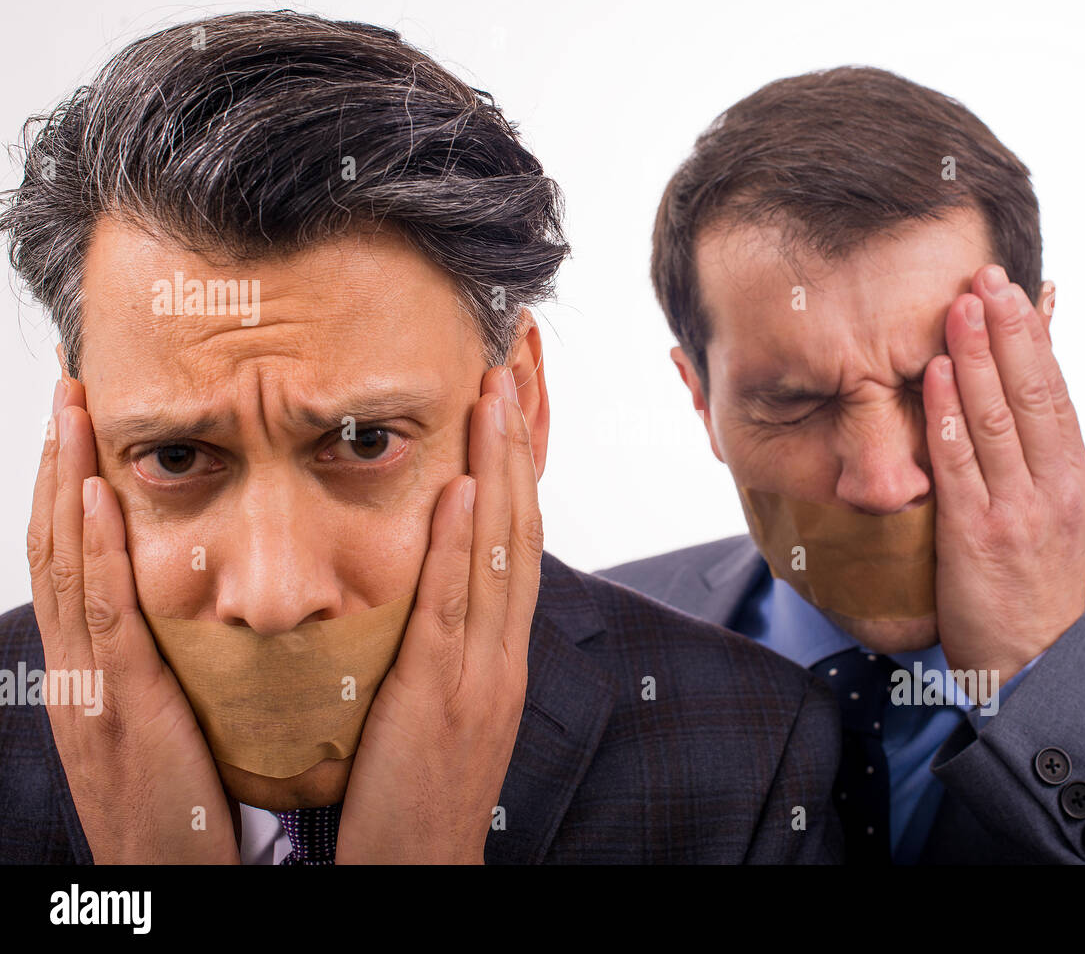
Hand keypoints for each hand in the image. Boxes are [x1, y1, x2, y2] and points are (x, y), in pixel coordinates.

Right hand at [27, 377, 238, 862]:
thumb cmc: (181, 810)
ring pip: (69, 566)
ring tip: (73, 414)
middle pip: (59, 549)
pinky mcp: (120, 709)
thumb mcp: (166, 725)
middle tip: (69, 393)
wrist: (166, 886)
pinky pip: (103, 617)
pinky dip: (96, 552)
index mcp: (92, 673)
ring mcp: (88, 688)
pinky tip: (100, 498)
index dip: (71, 494)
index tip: (82, 430)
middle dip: (59, 468)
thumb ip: (167, 670)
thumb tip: (193, 616)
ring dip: (68, 484)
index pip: (75, 564)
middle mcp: (77, 671)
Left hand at [336, 365, 541, 862]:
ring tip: (494, 392)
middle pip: (520, 525)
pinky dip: (463, 543)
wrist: (420, 869)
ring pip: (499, 551)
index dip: (519, 463)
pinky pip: (455, 606)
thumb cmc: (416, 790)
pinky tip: (463, 487)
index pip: (515, 536)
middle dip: (519, 441)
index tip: (511, 396)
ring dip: (501, 467)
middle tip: (512, 364)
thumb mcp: (436, 700)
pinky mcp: (445, 696)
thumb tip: (428, 563)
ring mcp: (481, 671)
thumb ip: (441, 634)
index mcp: (497, 648)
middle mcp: (501, 649)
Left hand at [922, 265, 1084, 680]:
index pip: (1054, 391)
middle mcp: (1051, 486)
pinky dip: (949, 414)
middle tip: (984, 276)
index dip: (1033, 337)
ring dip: (977, 357)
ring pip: (996, 419)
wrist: (1033, 662)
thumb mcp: (1052, 511)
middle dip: (1007, 331)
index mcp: (1072, 476)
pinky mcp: (977, 534)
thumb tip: (1023, 397)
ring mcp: (1016, 509)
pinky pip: (960, 463)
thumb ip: (1035, 454)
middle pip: (1030, 392)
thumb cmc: (1034, 581)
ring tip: (960, 306)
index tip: (1014, 288)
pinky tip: (938, 374)